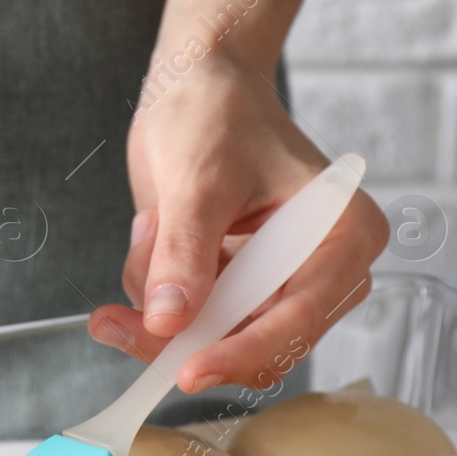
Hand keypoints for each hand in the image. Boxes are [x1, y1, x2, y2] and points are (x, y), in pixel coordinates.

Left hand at [89, 53, 388, 392]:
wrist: (194, 84)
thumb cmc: (216, 111)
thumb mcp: (198, 180)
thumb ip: (184, 253)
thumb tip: (169, 321)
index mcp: (343, 235)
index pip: (299, 318)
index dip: (242, 351)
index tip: (188, 371)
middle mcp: (320, 268)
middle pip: (258, 344)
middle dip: (182, 335)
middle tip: (113, 322)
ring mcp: (275, 282)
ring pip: (214, 340)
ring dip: (160, 304)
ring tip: (148, 227)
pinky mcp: (234, 285)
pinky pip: (189, 321)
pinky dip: (154, 292)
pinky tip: (149, 232)